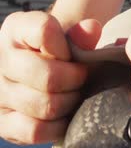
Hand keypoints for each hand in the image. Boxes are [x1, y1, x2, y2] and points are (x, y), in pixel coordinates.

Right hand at [0, 12, 99, 144]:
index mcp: (17, 29)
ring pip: (46, 106)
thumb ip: (83, 35)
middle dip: (75, 80)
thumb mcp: (73, 39)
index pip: (44, 31)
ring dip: (69, 102)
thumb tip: (92, 29)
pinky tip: (64, 114)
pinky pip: (35, 130)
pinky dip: (58, 125)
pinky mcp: (3, 122)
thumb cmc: (64, 53)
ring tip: (73, 94)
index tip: (72, 55)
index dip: (68, 48)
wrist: (49, 73)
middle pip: (49, 77)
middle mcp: (0, 59)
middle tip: (81, 79)